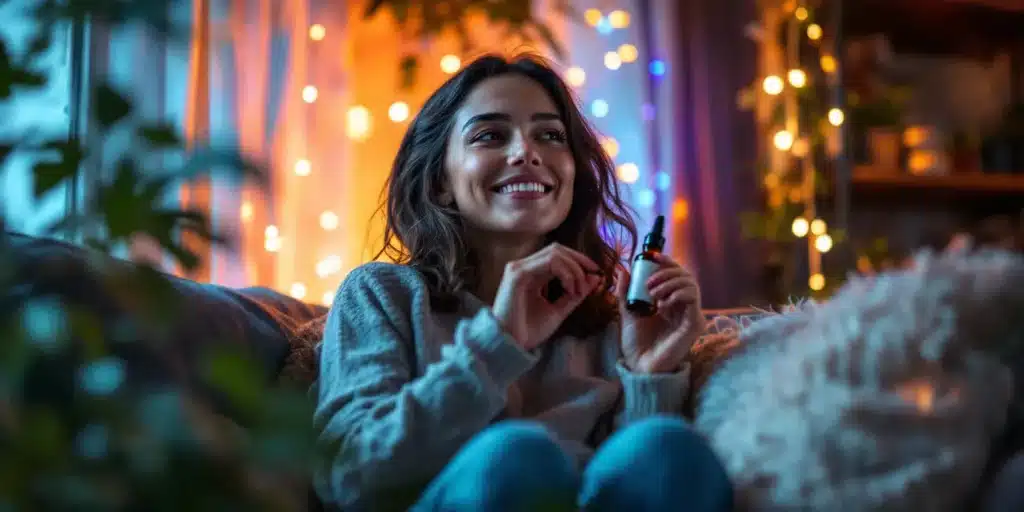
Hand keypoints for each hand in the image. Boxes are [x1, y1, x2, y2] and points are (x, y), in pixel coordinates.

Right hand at [492, 243, 602, 349]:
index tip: (596, 274)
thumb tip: (595, 278)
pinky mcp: (517, 274)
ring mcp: (518, 268)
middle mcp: (522, 267)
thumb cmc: (528, 331)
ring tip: (578, 291)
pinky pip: (550, 262)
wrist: (510, 346)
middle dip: (579, 262)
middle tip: (592, 280)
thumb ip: (575, 294)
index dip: (579, 260)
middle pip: (557, 249)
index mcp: (530, 274)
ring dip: (574, 269)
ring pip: (555, 253)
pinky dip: (566, 273)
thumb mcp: (558, 310)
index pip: (557, 255)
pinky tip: (570, 289)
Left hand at [617, 253, 704, 372]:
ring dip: (670, 283)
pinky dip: (677, 294)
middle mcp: (683, 306)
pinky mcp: (695, 323)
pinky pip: (693, 299)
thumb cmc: (636, 342)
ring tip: (654, 295)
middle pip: (685, 275)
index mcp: (670, 301)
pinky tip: (663, 305)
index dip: (667, 262)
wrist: (640, 365)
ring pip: (691, 284)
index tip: (652, 255)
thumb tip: (623, 270)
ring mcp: (691, 314)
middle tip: (649, 283)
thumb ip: (626, 292)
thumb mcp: (628, 312)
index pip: (675, 275)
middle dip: (666, 272)